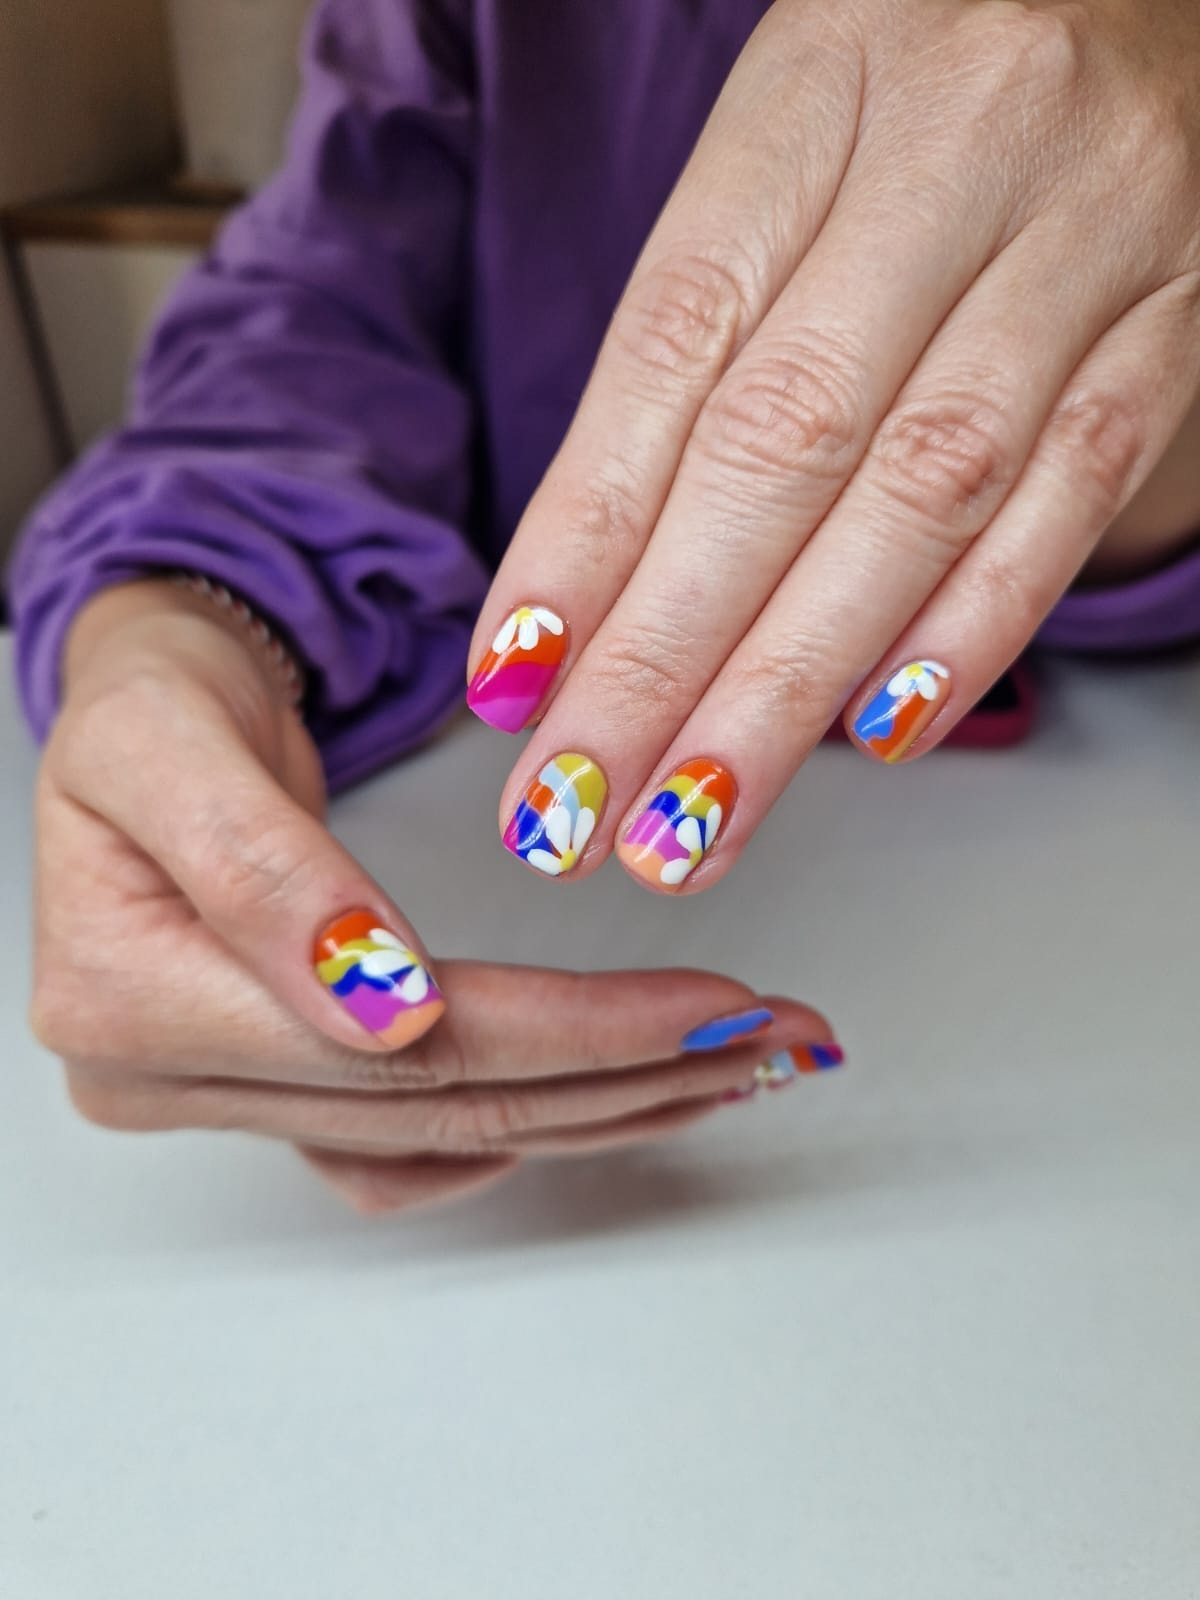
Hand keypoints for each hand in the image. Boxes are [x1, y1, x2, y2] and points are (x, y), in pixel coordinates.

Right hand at [31, 583, 836, 1213]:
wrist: (144, 717)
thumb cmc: (150, 702)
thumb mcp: (168, 736)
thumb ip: (257, 867)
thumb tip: (375, 1002)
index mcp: (132, 1003)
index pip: (401, 1045)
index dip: (574, 1031)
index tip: (711, 1005)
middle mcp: (171, 1080)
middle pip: (444, 1103)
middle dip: (627, 1072)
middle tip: (769, 1035)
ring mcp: (229, 1095)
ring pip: (451, 1137)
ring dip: (606, 1105)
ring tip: (736, 1065)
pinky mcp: (281, 1086)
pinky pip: (419, 1147)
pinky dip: (532, 1122)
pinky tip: (619, 1096)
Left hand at [469, 0, 1199, 892]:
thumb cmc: (919, 82)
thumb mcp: (780, 154)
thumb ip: (696, 347)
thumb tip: (579, 596)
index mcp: (822, 89)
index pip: (675, 344)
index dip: (584, 532)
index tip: (514, 682)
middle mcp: (966, 152)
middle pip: (787, 447)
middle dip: (668, 658)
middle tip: (581, 808)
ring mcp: (1096, 240)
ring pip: (925, 497)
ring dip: (796, 687)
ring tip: (696, 818)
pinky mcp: (1179, 325)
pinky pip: (1076, 496)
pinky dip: (972, 630)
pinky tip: (881, 735)